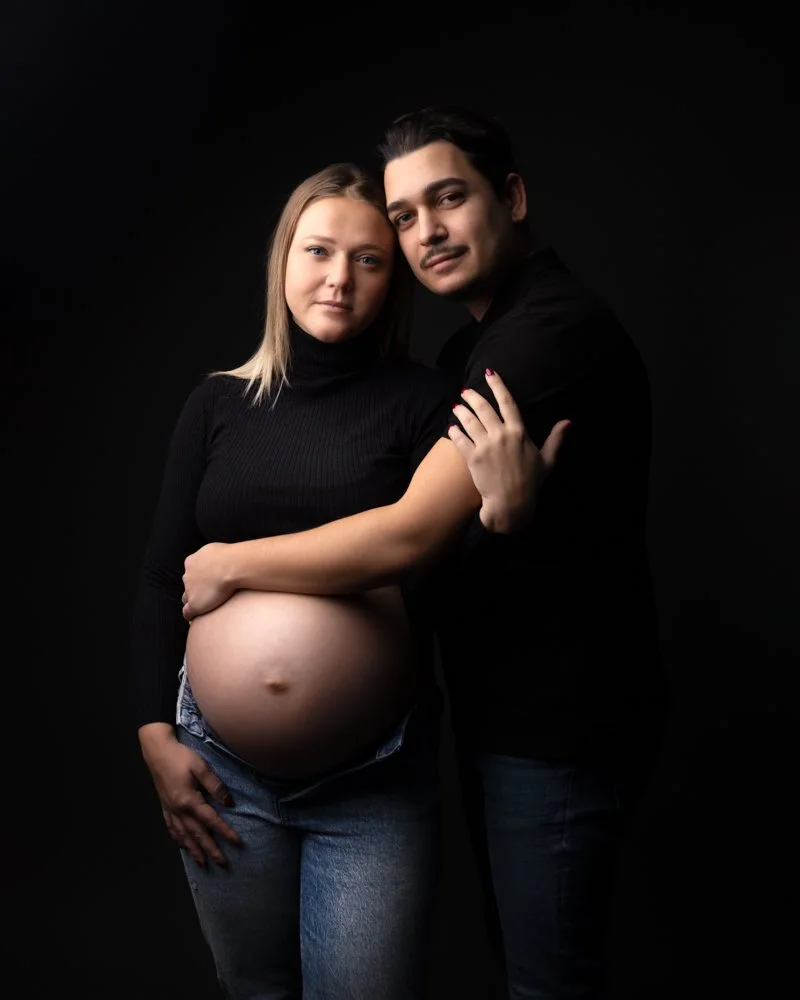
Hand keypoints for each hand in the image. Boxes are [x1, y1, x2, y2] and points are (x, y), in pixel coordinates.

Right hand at [139, 724, 241, 866]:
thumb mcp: (201, 767)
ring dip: (194, 850)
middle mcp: (179, 810)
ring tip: (203, 863)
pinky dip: (178, 839)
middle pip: (198, 834)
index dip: (225, 832)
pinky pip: (172, 828)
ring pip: (184, 835)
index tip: (237, 843)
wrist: (157, 751)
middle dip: (211, 850)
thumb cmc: (181, 756)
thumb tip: (229, 803)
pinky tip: (182, 845)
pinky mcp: (165, 806)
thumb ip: (216, 786)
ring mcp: (170, 810)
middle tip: (222, 863)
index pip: (212, 821)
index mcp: (190, 801)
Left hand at [182, 542, 236, 620]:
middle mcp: (188, 575)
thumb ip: (215, 556)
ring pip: (187, 598)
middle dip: (196, 589)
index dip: (198, 579)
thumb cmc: (232, 557)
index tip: (206, 582)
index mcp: (192, 561)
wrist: (232, 566)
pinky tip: (196, 619)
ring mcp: (189, 590)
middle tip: (209, 593)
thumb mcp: (220, 550)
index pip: (191, 572)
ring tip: (204, 607)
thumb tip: (224, 558)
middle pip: (188, 585)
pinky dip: (191, 615)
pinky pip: (187, 612)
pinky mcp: (194, 604)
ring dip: (194, 601)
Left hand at [448, 368, 570, 532]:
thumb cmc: (531, 483)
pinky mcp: (472, 458)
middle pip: (484, 408)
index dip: (498, 385)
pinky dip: (454, 431)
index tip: (490, 373)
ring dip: (461, 411)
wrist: (512, 504)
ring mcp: (485, 446)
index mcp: (519, 432)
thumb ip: (556, 439)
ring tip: (457, 407)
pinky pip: (460, 439)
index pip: (507, 402)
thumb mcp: (547, 460)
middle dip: (473, 396)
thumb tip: (568, 422)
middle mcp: (501, 435)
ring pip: (469, 421)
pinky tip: (451, 427)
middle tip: (466, 391)